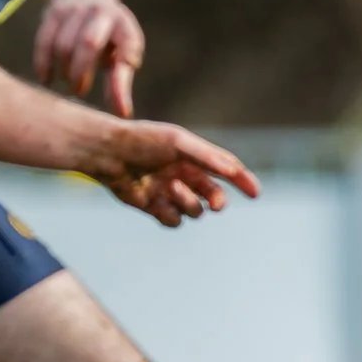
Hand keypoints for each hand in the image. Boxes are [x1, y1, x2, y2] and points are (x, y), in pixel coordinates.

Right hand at [36, 0, 145, 116]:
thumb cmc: (108, 39)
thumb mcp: (119, 56)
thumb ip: (119, 84)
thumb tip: (122, 115)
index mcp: (124, 24)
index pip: (129, 40)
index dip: (127, 56)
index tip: (123, 71)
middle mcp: (102, 13)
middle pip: (89, 43)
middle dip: (81, 72)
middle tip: (78, 91)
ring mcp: (76, 9)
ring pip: (64, 45)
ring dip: (63, 70)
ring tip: (67, 84)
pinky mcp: (54, 11)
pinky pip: (44, 40)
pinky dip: (43, 63)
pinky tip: (46, 79)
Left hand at [78, 118, 262, 225]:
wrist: (107, 154)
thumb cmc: (142, 141)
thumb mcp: (177, 142)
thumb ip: (206, 156)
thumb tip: (233, 169)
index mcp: (194, 157)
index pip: (226, 170)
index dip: (243, 181)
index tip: (255, 193)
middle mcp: (184, 175)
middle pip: (213, 195)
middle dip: (217, 201)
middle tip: (216, 205)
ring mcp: (170, 192)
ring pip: (194, 210)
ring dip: (186, 202)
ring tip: (169, 188)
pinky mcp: (154, 207)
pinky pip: (173, 220)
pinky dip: (169, 214)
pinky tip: (155, 201)